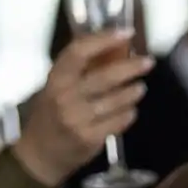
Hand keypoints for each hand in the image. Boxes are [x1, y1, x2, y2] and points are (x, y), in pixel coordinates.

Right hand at [13, 31, 152, 186]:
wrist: (39, 154)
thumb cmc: (51, 115)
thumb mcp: (57, 89)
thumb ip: (81, 72)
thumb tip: (116, 50)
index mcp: (55, 79)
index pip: (79, 51)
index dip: (103, 39)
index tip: (126, 33)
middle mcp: (65, 96)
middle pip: (104, 77)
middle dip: (130, 67)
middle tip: (148, 62)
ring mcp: (77, 119)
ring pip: (115, 101)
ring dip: (133, 92)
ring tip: (141, 87)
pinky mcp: (89, 138)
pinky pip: (118, 122)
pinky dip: (128, 114)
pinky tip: (131, 110)